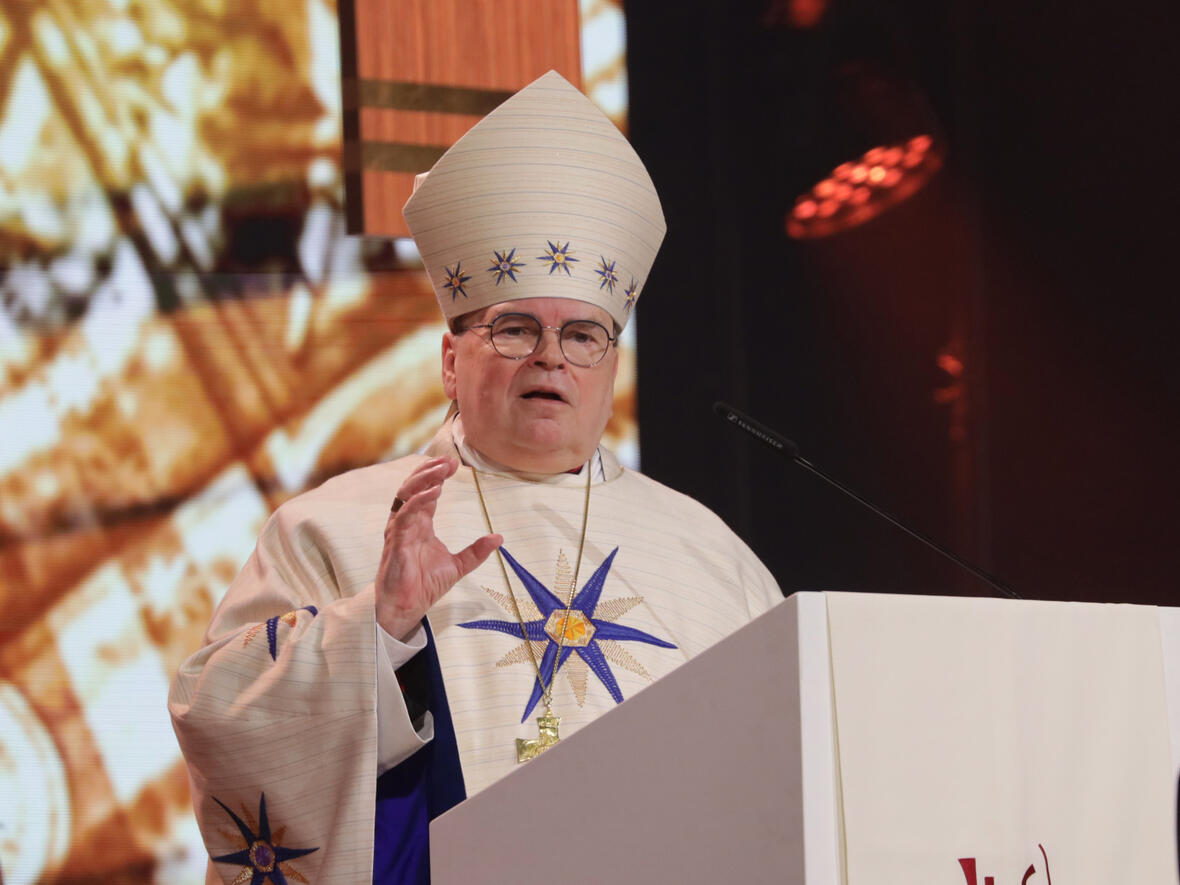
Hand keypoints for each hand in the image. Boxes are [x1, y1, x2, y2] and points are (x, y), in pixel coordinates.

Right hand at [375, 457, 501, 639]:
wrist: (407, 608)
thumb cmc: (424, 586)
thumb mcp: (458, 566)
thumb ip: (476, 551)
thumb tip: (499, 537)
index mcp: (420, 524)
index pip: (426, 492)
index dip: (437, 476)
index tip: (454, 465)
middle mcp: (407, 523)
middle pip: (413, 487)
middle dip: (429, 470)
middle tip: (448, 461)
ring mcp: (399, 531)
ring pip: (405, 495)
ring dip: (423, 480)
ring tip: (441, 470)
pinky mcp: (395, 542)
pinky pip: (404, 516)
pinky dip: (418, 502)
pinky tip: (433, 493)